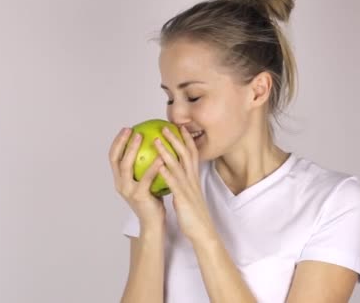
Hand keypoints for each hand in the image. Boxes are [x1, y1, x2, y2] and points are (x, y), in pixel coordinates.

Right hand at [109, 127, 165, 227]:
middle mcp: (120, 184)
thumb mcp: (146, 180)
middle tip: (132, 129)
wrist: (153, 223)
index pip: (114, 157)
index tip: (126, 128)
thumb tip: (153, 145)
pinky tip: (162, 156)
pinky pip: (146, 178)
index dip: (117, 142)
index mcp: (120, 179)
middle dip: (122, 142)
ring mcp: (127, 190)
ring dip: (133, 149)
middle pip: (116, 159)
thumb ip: (144, 167)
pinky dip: (153, 166)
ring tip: (143, 137)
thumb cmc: (153, 200)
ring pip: (126, 166)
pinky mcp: (138, 196)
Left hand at [153, 126, 217, 242]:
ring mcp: (188, 188)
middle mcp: (192, 179)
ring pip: (178, 166)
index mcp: (194, 178)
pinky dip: (167, 174)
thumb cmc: (194, 215)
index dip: (187, 140)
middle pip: (186, 154)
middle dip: (176, 139)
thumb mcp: (190, 194)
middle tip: (165, 127)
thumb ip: (184, 183)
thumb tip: (175, 175)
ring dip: (167, 152)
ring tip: (156, 141)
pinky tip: (158, 166)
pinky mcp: (183, 198)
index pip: (192, 154)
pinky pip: (174, 184)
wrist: (203, 231)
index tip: (180, 128)